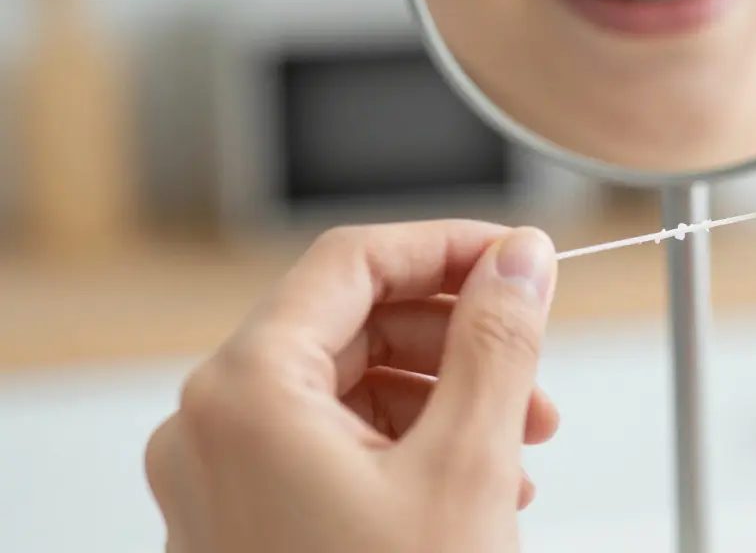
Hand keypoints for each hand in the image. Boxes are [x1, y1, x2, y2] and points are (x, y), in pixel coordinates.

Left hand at [144, 221, 559, 552]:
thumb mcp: (465, 468)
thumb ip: (496, 342)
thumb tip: (519, 260)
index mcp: (246, 394)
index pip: (352, 262)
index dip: (446, 246)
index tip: (516, 257)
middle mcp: (213, 426)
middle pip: (351, 323)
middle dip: (458, 341)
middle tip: (534, 369)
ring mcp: (222, 477)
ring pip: (348, 387)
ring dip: (444, 399)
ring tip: (518, 445)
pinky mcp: (246, 518)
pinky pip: (332, 444)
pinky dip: (409, 446)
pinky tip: (474, 483)